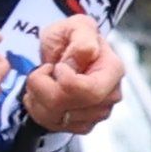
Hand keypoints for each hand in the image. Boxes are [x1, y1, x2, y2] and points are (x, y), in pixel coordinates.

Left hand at [18, 11, 125, 137]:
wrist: (64, 49)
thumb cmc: (72, 36)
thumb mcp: (77, 25)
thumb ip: (82, 38)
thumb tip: (85, 56)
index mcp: (113, 70)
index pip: (89, 91)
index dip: (64, 81)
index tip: (57, 65)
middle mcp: (109, 96)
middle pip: (69, 107)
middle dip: (44, 88)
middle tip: (42, 71)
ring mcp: (97, 113)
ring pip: (56, 118)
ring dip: (38, 97)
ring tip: (40, 79)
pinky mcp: (82, 124)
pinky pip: (52, 125)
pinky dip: (38, 109)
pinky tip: (40, 93)